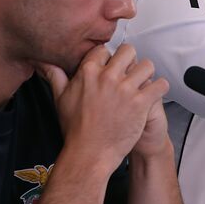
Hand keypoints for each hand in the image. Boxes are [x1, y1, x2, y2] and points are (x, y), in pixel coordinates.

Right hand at [37, 44, 169, 171]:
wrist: (90, 154)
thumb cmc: (75, 129)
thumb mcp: (60, 98)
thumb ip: (55, 76)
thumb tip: (44, 61)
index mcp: (88, 72)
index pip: (104, 49)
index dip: (109, 58)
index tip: (111, 68)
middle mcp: (107, 77)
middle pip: (128, 51)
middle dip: (130, 61)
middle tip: (129, 74)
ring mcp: (126, 89)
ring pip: (147, 65)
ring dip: (147, 74)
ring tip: (143, 84)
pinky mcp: (141, 103)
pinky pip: (160, 85)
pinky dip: (160, 88)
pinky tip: (153, 95)